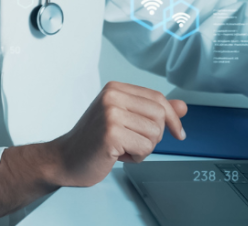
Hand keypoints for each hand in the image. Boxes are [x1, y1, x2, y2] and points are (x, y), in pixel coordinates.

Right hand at [48, 82, 186, 187]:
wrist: (65, 159)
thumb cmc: (94, 140)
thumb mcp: (125, 120)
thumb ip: (152, 111)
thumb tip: (182, 106)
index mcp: (115, 89)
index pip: (157, 98)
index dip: (172, 118)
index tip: (178, 133)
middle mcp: (112, 96)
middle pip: (160, 115)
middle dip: (154, 136)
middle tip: (132, 142)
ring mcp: (110, 113)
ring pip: (155, 134)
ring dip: (144, 149)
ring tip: (122, 148)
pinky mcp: (111, 134)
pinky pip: (145, 148)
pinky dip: (136, 157)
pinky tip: (118, 155)